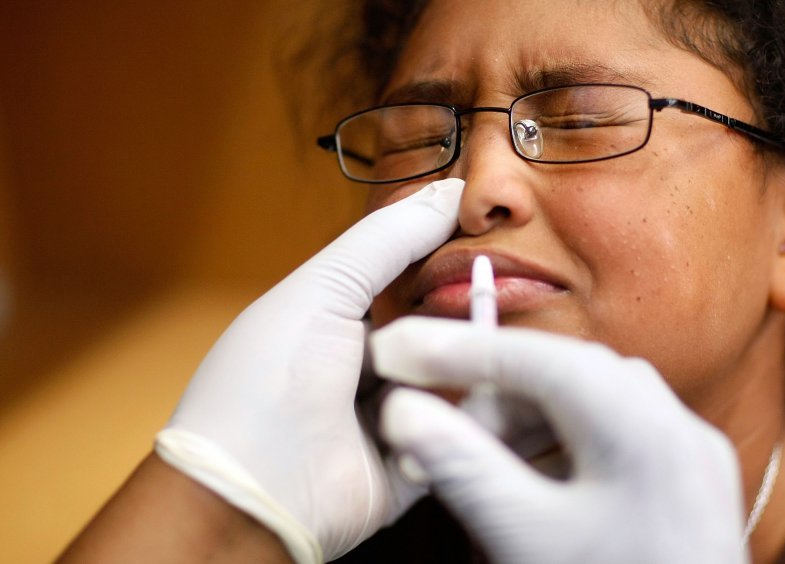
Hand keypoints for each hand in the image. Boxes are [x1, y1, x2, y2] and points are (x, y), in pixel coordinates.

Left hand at [156, 179, 463, 562]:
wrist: (253, 491)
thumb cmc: (267, 381)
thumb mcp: (324, 289)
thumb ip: (387, 240)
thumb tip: (449, 192)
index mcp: (336, 321)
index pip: (405, 280)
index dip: (443, 259)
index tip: (489, 234)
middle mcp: (365, 369)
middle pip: (439, 330)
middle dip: (469, 315)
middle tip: (506, 295)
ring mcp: (391, 419)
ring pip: (457, 380)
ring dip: (472, 365)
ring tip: (487, 348)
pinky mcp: (417, 466)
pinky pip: (462, 434)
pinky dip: (471, 417)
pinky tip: (476, 395)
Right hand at [372, 316, 747, 563]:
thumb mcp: (527, 537)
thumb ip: (463, 466)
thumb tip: (402, 411)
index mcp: (640, 424)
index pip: (530, 357)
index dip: (454, 350)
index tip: (396, 351)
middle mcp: (675, 423)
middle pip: (558, 377)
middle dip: (486, 403)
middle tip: (427, 437)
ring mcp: (688, 454)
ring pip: (585, 407)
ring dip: (519, 430)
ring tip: (470, 471)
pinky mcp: (688, 485)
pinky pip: (612, 440)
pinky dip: (558, 452)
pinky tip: (524, 488)